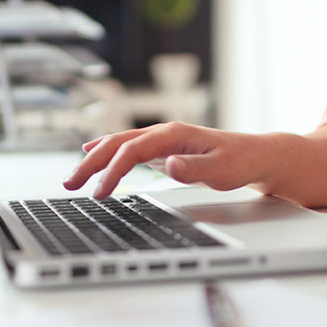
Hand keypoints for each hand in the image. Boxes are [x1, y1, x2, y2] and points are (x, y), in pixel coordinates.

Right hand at [63, 122, 272, 199]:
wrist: (257, 155)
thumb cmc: (240, 162)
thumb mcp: (221, 170)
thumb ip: (194, 169)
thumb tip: (169, 165)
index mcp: (173, 135)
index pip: (132, 151)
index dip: (112, 171)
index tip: (99, 192)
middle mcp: (163, 133)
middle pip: (117, 144)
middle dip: (91, 163)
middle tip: (69, 183)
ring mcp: (161, 141)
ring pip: (119, 145)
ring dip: (94, 159)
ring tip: (73, 176)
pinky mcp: (163, 150)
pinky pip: (128, 149)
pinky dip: (107, 154)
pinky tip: (94, 156)